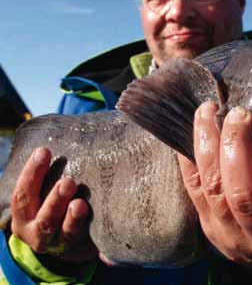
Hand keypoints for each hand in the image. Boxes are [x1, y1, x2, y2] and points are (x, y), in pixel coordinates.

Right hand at [10, 147, 96, 262]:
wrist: (75, 244)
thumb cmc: (59, 207)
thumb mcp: (45, 194)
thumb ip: (51, 174)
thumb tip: (61, 139)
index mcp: (24, 216)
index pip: (23, 195)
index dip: (32, 173)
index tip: (44, 151)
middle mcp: (36, 233)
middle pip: (42, 216)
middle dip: (54, 198)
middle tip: (68, 181)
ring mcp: (58, 244)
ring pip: (62, 231)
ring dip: (72, 217)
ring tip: (80, 203)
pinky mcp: (78, 249)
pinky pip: (82, 240)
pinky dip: (86, 228)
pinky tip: (93, 215)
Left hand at [177, 102, 251, 269]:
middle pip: (243, 196)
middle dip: (237, 148)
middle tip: (240, 115)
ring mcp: (229, 235)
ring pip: (213, 188)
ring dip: (208, 145)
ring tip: (209, 112)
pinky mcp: (208, 226)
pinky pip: (193, 188)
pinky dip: (191, 157)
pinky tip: (193, 131)